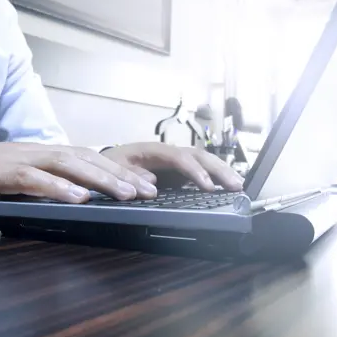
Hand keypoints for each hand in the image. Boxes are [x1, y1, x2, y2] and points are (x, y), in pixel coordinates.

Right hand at [0, 143, 157, 208]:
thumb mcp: (11, 180)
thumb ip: (39, 184)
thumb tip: (70, 197)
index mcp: (38, 153)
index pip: (86, 158)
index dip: (117, 170)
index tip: (144, 184)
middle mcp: (32, 151)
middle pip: (85, 158)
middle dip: (120, 174)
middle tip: (150, 189)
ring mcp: (16, 160)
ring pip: (66, 165)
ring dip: (100, 179)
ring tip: (127, 193)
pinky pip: (33, 179)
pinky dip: (59, 187)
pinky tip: (80, 198)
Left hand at [100, 142, 243, 191]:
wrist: (98, 165)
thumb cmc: (104, 167)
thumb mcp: (110, 172)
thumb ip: (129, 178)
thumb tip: (152, 186)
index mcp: (149, 150)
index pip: (178, 157)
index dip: (194, 171)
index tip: (207, 186)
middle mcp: (164, 152)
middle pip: (196, 155)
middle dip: (217, 169)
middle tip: (235, 185)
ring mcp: (170, 161)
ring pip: (200, 161)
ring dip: (220, 171)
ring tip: (238, 185)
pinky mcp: (172, 172)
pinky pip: (196, 171)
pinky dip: (213, 177)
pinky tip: (225, 186)